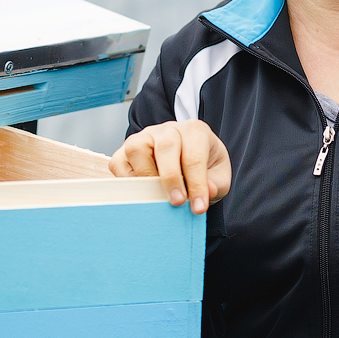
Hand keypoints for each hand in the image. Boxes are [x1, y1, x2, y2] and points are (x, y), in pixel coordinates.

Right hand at [109, 120, 232, 213]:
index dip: (197, 184)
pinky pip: (119, 163)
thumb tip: (208, 191)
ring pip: (137, 150)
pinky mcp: (125, 150)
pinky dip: (126, 180)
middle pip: (165, 148)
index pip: (194, 156)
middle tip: (177, 202)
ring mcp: (144, 137)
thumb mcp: (219, 176)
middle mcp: (168, 129)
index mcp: (194, 131)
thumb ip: (216, 184)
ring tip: (157, 197)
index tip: (199, 208)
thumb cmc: (204, 168)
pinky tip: (141, 193)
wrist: (187, 162)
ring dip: (146, 177)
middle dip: (171, 179)